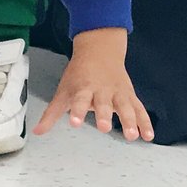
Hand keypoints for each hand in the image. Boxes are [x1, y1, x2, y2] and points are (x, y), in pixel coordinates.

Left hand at [33, 28, 153, 141]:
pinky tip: (148, 136)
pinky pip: (139, 109)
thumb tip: (38, 132)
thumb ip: (52, 113)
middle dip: (104, 115)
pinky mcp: (129, 95)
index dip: (77, 111)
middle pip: (103, 103)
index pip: (79, 100)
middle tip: (104, 127)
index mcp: (84, 88)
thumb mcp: (64, 90)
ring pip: (125, 106)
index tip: (75, 122)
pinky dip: (145, 122)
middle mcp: (102, 90)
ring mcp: (118, 92)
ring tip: (131, 135)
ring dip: (129, 120)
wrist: (100, 50)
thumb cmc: (80, 73)